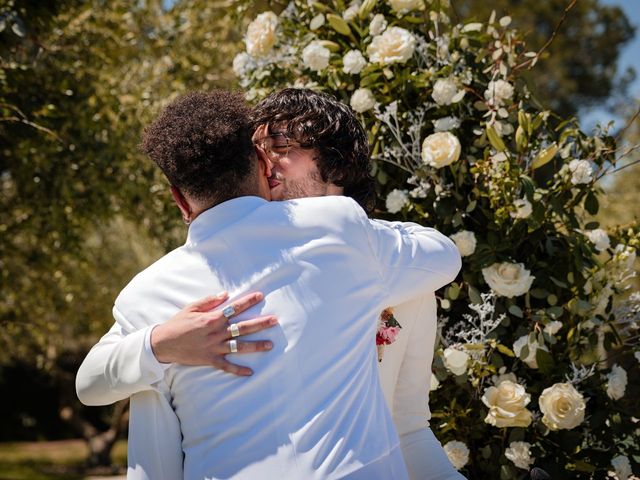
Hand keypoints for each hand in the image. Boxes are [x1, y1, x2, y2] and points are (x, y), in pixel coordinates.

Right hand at [150, 291, 276, 375]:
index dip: (248, 301)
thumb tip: (226, 294)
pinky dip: (238, 370)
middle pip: (243, 327)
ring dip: (255, 345)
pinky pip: (226, 366)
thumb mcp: (191, 308)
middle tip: (275, 320)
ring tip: (270, 344)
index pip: (234, 308)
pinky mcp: (210, 360)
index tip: (261, 296)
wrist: (163, 343)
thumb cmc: (178, 323)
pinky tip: (250, 372)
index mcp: (212, 318)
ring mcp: (214, 347)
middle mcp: (216, 333)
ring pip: (239, 346)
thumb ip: (209, 301)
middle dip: (260, 323)